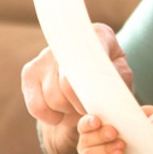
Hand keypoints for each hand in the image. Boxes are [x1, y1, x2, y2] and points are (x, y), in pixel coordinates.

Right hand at [21, 23, 132, 153]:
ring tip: (80, 108)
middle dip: (82, 106)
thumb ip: (118, 80)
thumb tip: (104, 90)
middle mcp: (66, 42)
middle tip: (93, 110)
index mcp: (97, 35)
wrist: (95, 71)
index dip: (92, 88)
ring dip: (68, 112)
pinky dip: (50, 118)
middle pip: (68, 86)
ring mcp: (45, 55)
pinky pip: (36, 106)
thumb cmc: (112, 75)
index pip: (88, 62)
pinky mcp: (30, 72)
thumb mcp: (123, 76)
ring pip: (53, 99)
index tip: (97, 101)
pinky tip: (62, 115)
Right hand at [76, 114, 147, 153]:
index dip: (89, 122)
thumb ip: (131, 117)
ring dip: (105, 149)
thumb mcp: (133, 124)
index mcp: (91, 129)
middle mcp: (86, 144)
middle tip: (114, 132)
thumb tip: (141, 112)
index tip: (97, 121)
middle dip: (100, 135)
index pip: (84, 125)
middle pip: (86, 139)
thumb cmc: (133, 136)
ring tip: (121, 145)